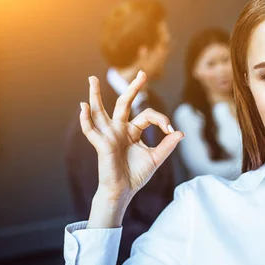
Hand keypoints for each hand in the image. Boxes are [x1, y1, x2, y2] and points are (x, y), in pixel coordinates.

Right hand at [80, 71, 183, 205]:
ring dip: (95, 95)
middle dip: (133, 88)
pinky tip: (83, 107)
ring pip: (100, 111)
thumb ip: (167, 145)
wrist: (124, 192)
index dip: (161, 119)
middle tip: (142, 73)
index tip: (171, 130)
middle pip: (124, 103)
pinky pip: (90, 130)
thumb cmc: (137, 175)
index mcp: (132, 131)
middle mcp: (119, 129)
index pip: (147, 115)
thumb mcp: (156, 158)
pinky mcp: (101, 144)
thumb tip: (181, 132)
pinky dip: (85, 119)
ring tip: (91, 79)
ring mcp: (109, 135)